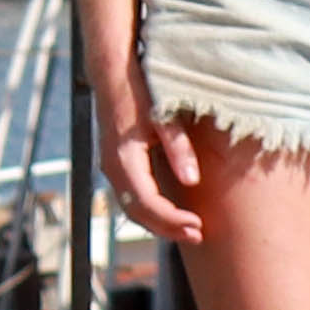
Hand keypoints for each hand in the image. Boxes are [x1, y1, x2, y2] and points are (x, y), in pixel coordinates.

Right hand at [94, 68, 206, 246]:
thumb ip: (178, 148)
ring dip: (158, 223)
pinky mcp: (117, 165)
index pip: (147, 202)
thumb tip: (192, 180)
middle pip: (137, 212)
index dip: (172, 219)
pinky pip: (130, 197)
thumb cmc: (141, 90)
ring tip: (187, 230)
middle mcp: (113, 168)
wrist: (112, 74)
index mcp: (124, 158)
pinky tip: (170, 212)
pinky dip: (150, 210)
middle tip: (197, 235)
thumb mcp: (163, 116)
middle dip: (167, 228)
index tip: (198, 226)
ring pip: (132, 208)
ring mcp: (111, 168)